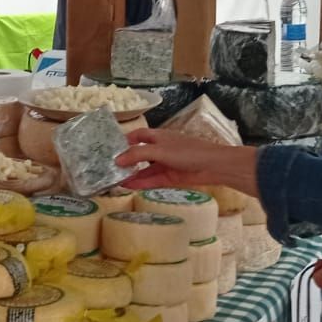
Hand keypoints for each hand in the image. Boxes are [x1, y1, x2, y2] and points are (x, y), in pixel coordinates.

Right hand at [114, 129, 258, 196]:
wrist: (213, 166)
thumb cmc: (187, 151)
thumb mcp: (159, 150)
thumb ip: (137, 154)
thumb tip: (117, 160)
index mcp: (159, 136)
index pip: (138, 135)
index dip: (126, 140)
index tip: (110, 147)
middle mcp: (161, 149)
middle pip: (140, 154)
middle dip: (126, 160)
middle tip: (109, 168)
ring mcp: (165, 164)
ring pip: (144, 170)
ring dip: (131, 174)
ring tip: (114, 180)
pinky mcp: (170, 178)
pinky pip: (151, 180)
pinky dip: (140, 183)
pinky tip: (128, 186)